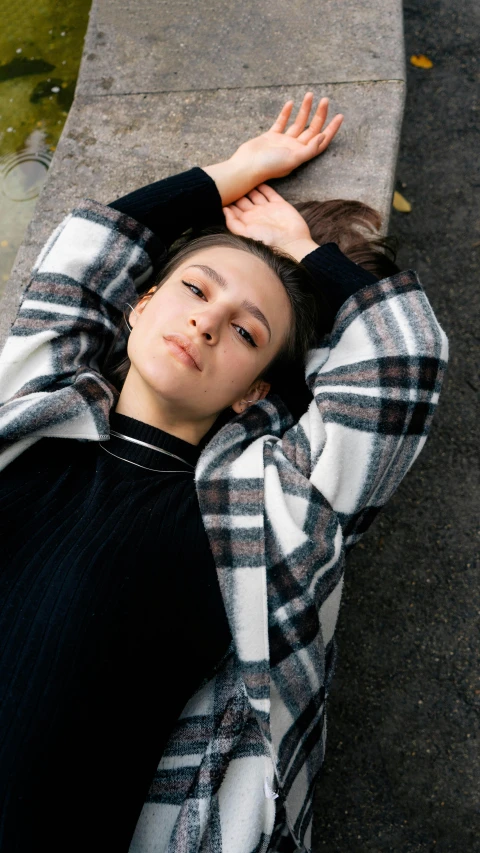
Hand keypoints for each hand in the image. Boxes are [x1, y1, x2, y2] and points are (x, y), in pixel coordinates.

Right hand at [203, 93, 342, 205]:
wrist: (246, 166)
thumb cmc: (269, 166)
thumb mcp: (292, 159)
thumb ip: (309, 149)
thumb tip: (323, 137)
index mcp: (301, 155)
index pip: (321, 141)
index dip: (332, 130)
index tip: (340, 116)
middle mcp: (294, 149)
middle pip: (311, 129)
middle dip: (320, 115)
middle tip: (325, 100)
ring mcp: (282, 142)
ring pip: (298, 123)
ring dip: (305, 110)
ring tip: (310, 95)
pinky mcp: (270, 137)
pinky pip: (281, 122)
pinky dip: (286, 113)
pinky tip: (291, 103)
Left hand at [223, 183, 319, 261]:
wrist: (292, 243)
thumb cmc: (267, 241)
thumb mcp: (245, 234)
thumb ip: (233, 223)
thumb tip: (224, 209)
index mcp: (246, 222)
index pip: (234, 209)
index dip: (228, 200)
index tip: (221, 189)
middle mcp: (255, 215)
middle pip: (243, 200)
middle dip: (237, 190)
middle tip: (231, 178)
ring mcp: (267, 209)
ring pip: (256, 194)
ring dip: (250, 186)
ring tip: (243, 174)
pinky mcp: (279, 205)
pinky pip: (270, 193)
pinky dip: (264, 186)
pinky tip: (259, 177)